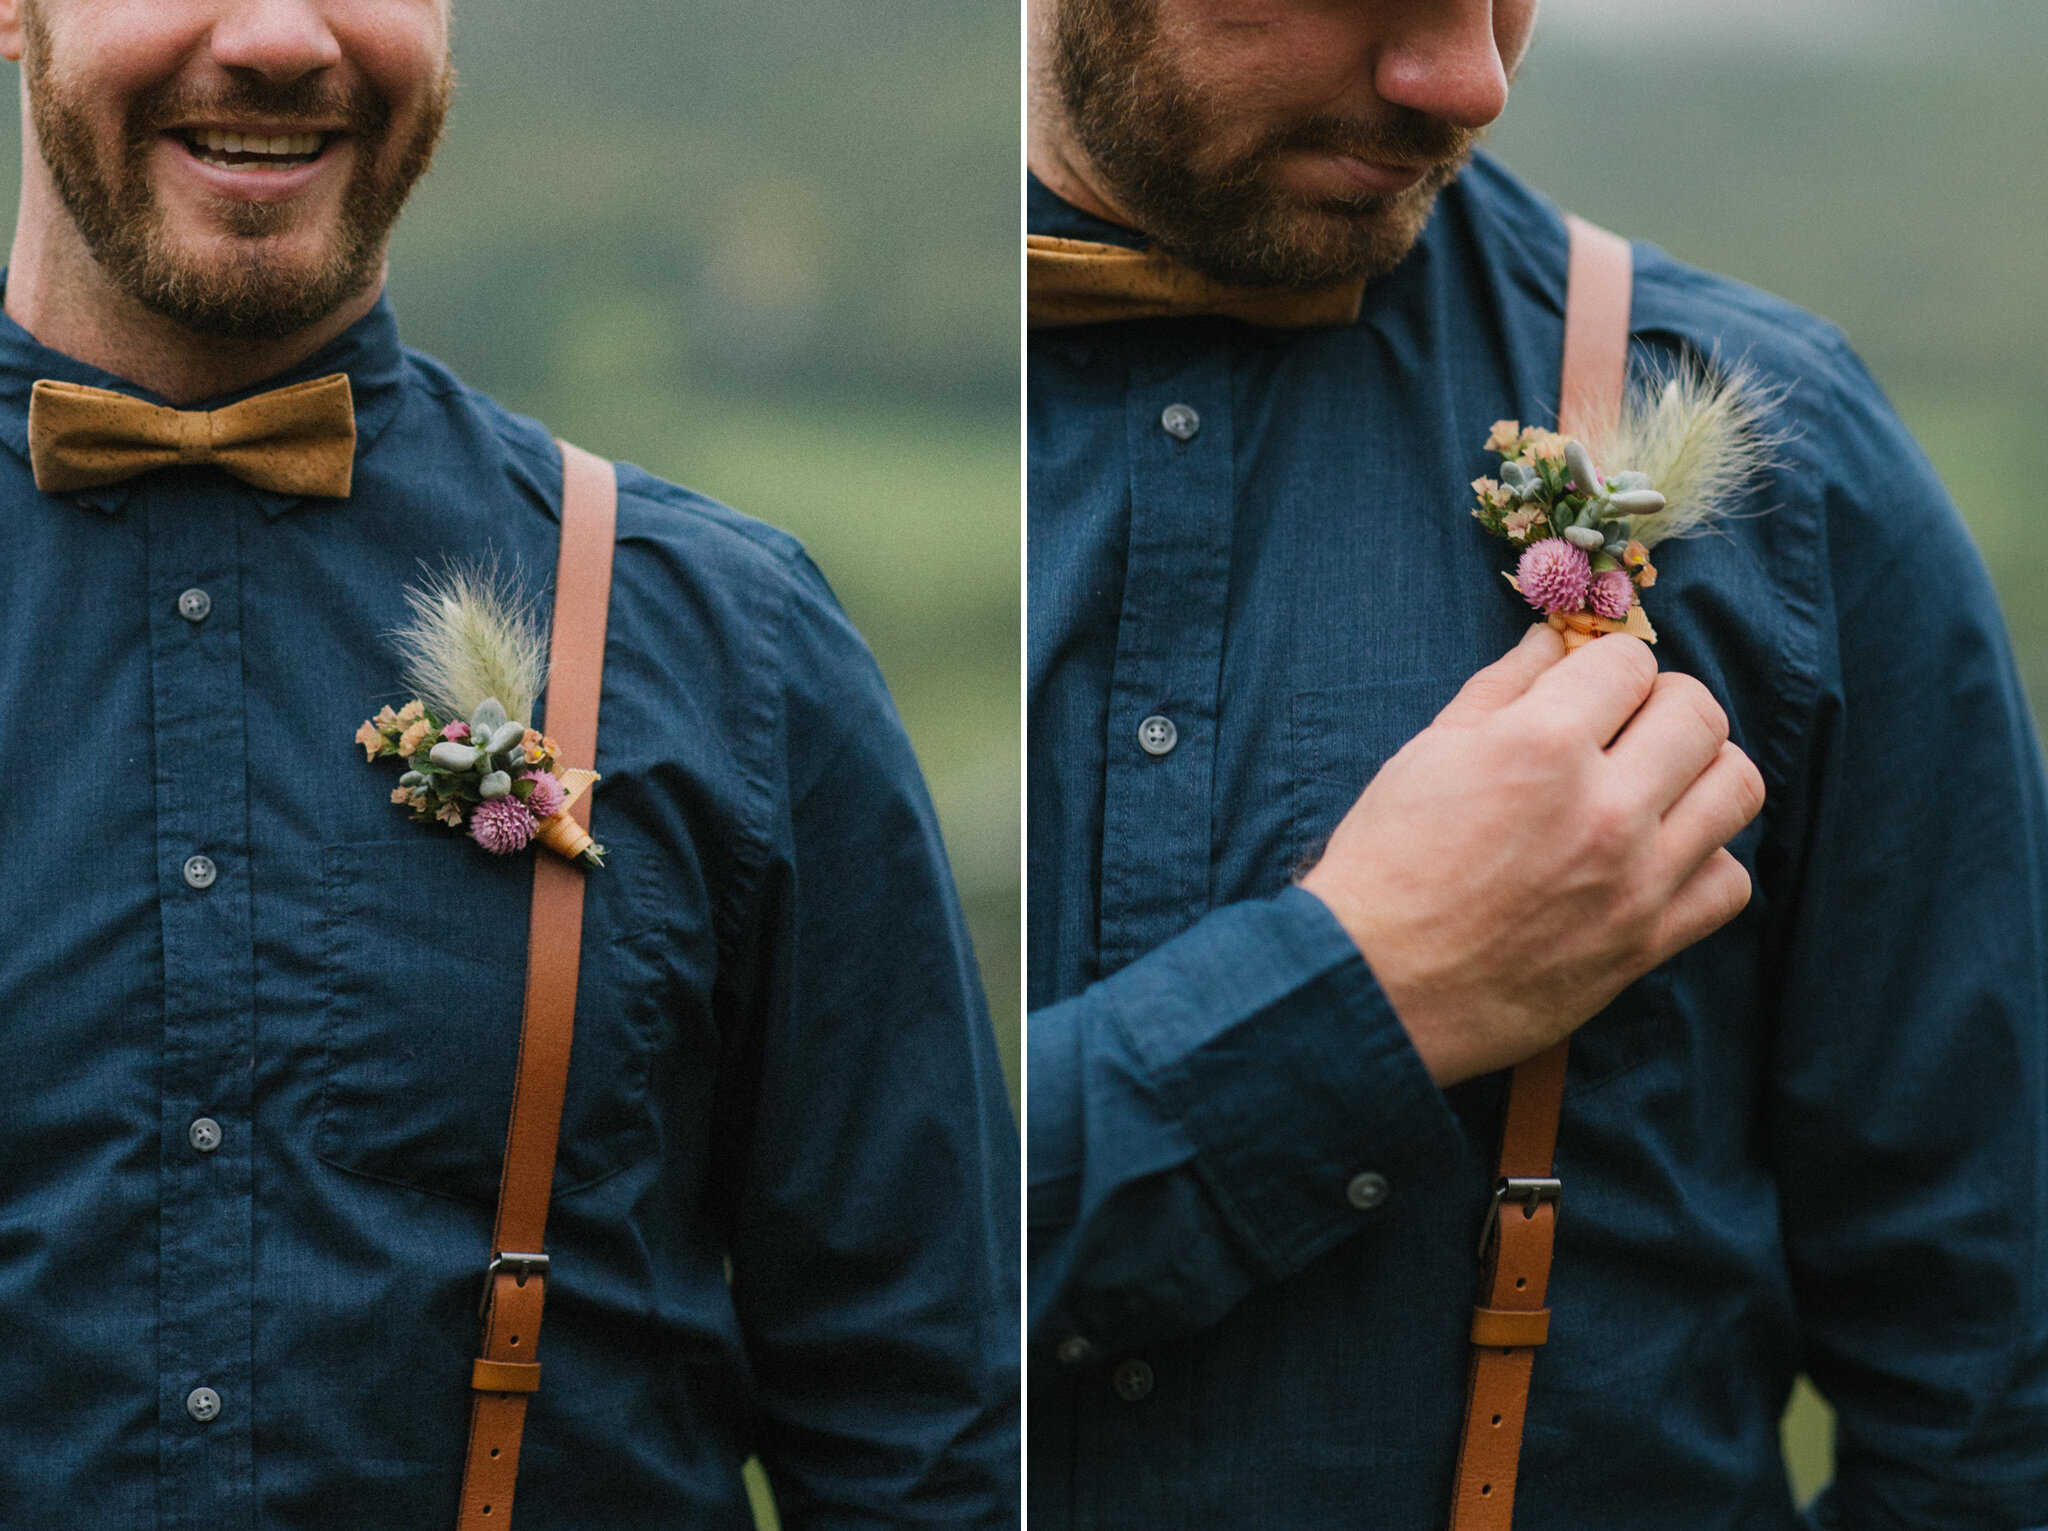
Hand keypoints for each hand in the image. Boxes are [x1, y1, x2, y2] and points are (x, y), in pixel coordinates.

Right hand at [1299, 625, 1762, 1086]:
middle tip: (1624, 729)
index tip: (1587, 689)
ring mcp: (1636, 878)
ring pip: (1737, 786)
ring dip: (1700, 772)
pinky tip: (1657, 858)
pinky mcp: (1646, 942)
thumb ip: (1501, 689)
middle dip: (1661, 705)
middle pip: (1699, 712)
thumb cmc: (1387, 864)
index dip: (1604, 666)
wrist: (1375, 984)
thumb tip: (1550, 641)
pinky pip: (1730, 881)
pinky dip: (1704, 862)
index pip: (1629, 662)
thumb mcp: (1429, 754)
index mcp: (1542, 743)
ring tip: (1655, 786)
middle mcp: (1605, 806)